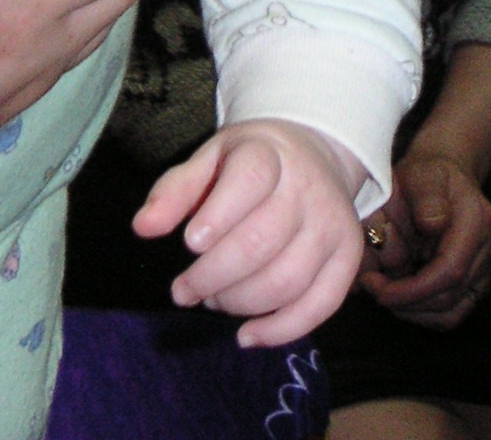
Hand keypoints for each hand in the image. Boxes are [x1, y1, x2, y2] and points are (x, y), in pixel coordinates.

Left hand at [134, 120, 367, 347]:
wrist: (314, 154)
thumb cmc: (251, 161)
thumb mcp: (211, 158)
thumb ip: (176, 190)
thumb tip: (143, 228)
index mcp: (270, 154)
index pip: (249, 181)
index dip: (218, 216)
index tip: (189, 243)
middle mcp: (309, 189)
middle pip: (262, 242)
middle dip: (214, 275)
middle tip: (184, 289)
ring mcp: (333, 226)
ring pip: (288, 280)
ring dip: (240, 303)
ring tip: (212, 301)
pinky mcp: (347, 258)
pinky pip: (320, 306)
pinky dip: (281, 330)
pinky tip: (246, 336)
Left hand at [358, 147, 490, 329]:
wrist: (448, 173)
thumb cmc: (428, 174)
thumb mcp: (421, 173)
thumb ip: (427, 198)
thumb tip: (432, 226)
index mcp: (479, 221)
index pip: (450, 272)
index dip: (412, 290)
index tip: (378, 288)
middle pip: (450, 297)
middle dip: (406, 302)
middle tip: (373, 289)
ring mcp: (490, 266)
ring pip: (454, 311)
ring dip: (415, 311)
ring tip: (386, 295)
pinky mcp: (483, 280)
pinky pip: (456, 310)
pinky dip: (427, 312)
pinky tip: (404, 298)